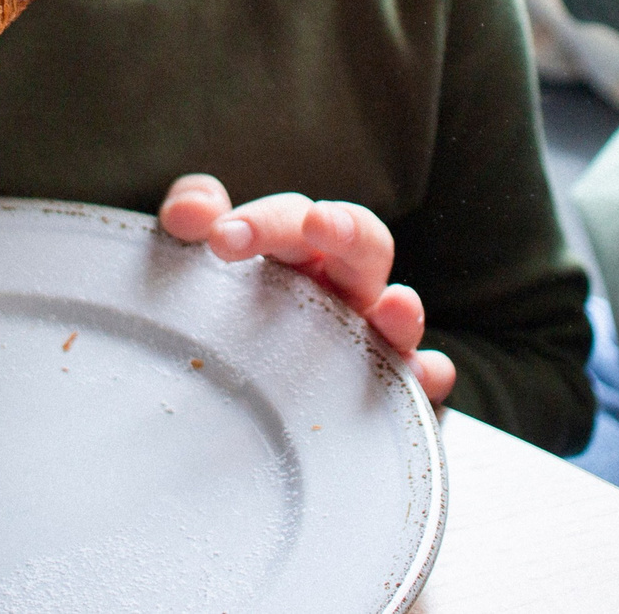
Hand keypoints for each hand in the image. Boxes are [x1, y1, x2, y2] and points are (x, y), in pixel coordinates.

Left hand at [158, 173, 454, 404]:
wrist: (222, 407)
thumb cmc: (222, 307)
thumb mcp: (208, 254)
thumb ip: (193, 215)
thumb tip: (191, 211)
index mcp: (303, 251)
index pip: (296, 220)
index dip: (264, 221)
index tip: (220, 240)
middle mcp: (344, 288)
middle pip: (364, 246)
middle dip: (345, 231)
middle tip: (314, 225)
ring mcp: (370, 340)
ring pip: (399, 317)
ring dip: (401, 311)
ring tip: (392, 306)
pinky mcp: (386, 394)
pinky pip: (421, 384)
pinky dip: (427, 378)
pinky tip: (420, 378)